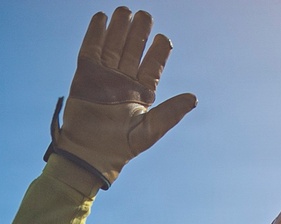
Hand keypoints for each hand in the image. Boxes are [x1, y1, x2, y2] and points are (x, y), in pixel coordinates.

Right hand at [48, 7, 197, 187]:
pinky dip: (96, 33)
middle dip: (139, 32)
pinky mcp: (85, 74)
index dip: (158, 51)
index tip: (163, 38)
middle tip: (145, 15)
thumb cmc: (121, 147)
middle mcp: (125, 81)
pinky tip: (102, 18)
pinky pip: (91, 49)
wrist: (90, 153)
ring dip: (120, 28)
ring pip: (114, 45)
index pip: (153, 65)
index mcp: (143, 92)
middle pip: (134, 49)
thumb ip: (170, 113)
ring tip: (126, 11)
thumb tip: (194, 98)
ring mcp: (105, 76)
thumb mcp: (149, 131)